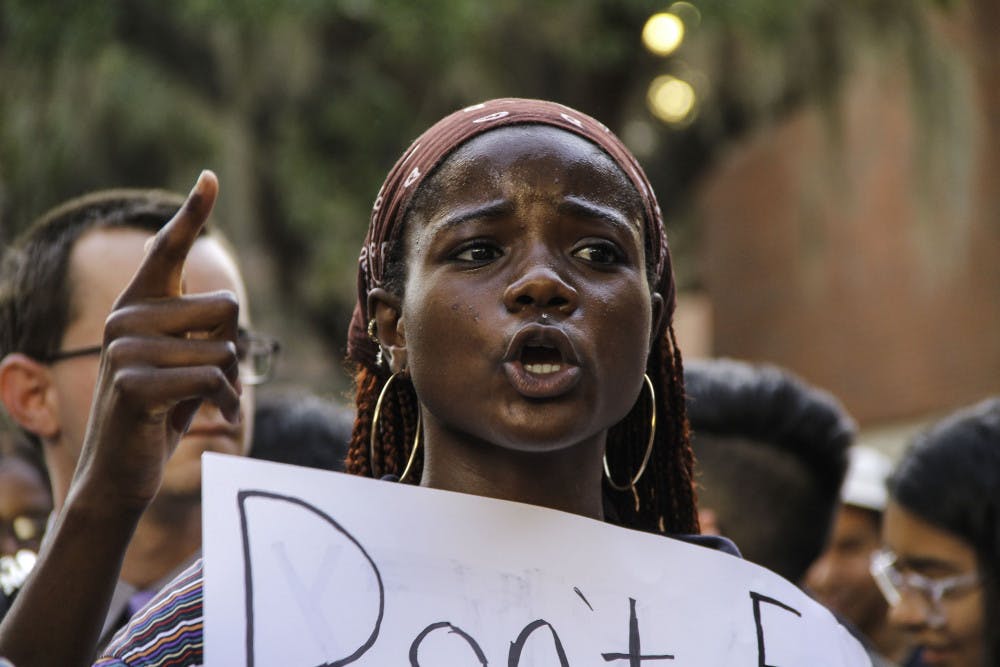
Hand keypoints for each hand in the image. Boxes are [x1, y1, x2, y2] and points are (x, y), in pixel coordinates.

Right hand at [71, 170, 241, 510]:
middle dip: (231, 349)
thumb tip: (228, 305)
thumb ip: (198, 331)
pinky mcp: (133, 383)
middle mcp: (125, 317)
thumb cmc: (163, 412)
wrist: (122, 472)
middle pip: (227, 307)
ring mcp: (124, 349)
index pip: (168, 250)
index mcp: (138, 306)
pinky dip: (224, 403)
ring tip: (203, 402)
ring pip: (224, 350)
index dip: (192, 214)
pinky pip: (212, 380)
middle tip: (204, 380)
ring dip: (229, 384)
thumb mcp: (185, 363)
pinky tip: (209, 417)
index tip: (210, 177)